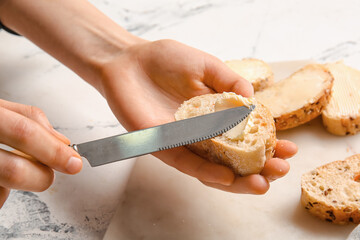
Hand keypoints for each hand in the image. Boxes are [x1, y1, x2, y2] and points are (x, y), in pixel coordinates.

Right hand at [0, 99, 81, 207]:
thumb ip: (30, 119)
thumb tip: (62, 142)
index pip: (25, 132)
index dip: (53, 150)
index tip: (74, 162)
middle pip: (15, 170)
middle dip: (41, 177)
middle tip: (47, 175)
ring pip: (3, 188)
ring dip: (16, 184)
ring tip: (8, 165)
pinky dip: (0, 190)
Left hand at [99, 39, 296, 193]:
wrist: (129, 60)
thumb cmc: (166, 60)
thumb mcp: (206, 66)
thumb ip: (229, 81)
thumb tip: (253, 101)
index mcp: (213, 116)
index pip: (244, 136)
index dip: (267, 145)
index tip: (289, 149)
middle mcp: (200, 134)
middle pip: (232, 158)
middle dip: (257, 167)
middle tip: (280, 172)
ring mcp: (182, 142)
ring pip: (211, 167)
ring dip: (237, 179)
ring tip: (261, 184)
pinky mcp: (161, 146)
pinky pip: (185, 162)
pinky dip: (205, 171)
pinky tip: (227, 177)